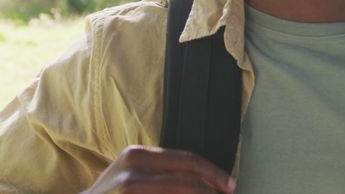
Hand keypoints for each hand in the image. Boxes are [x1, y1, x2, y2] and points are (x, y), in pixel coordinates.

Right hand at [82, 145, 235, 193]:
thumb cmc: (113, 193)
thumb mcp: (134, 172)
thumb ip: (163, 169)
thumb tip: (206, 180)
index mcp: (138, 155)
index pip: (188, 160)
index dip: (214, 174)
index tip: (230, 185)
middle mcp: (133, 171)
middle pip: (188, 181)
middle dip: (212, 191)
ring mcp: (129, 190)